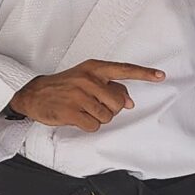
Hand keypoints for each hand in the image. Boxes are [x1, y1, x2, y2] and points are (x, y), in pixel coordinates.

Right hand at [10, 60, 163, 131]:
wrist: (34, 94)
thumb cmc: (64, 86)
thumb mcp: (86, 79)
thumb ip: (109, 87)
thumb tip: (129, 102)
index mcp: (94, 68)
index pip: (124, 70)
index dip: (144, 74)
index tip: (161, 76)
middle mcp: (88, 80)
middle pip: (118, 103)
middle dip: (110, 109)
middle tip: (94, 105)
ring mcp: (79, 95)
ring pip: (106, 116)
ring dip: (98, 118)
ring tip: (83, 110)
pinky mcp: (71, 111)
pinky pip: (93, 126)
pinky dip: (88, 126)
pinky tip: (77, 118)